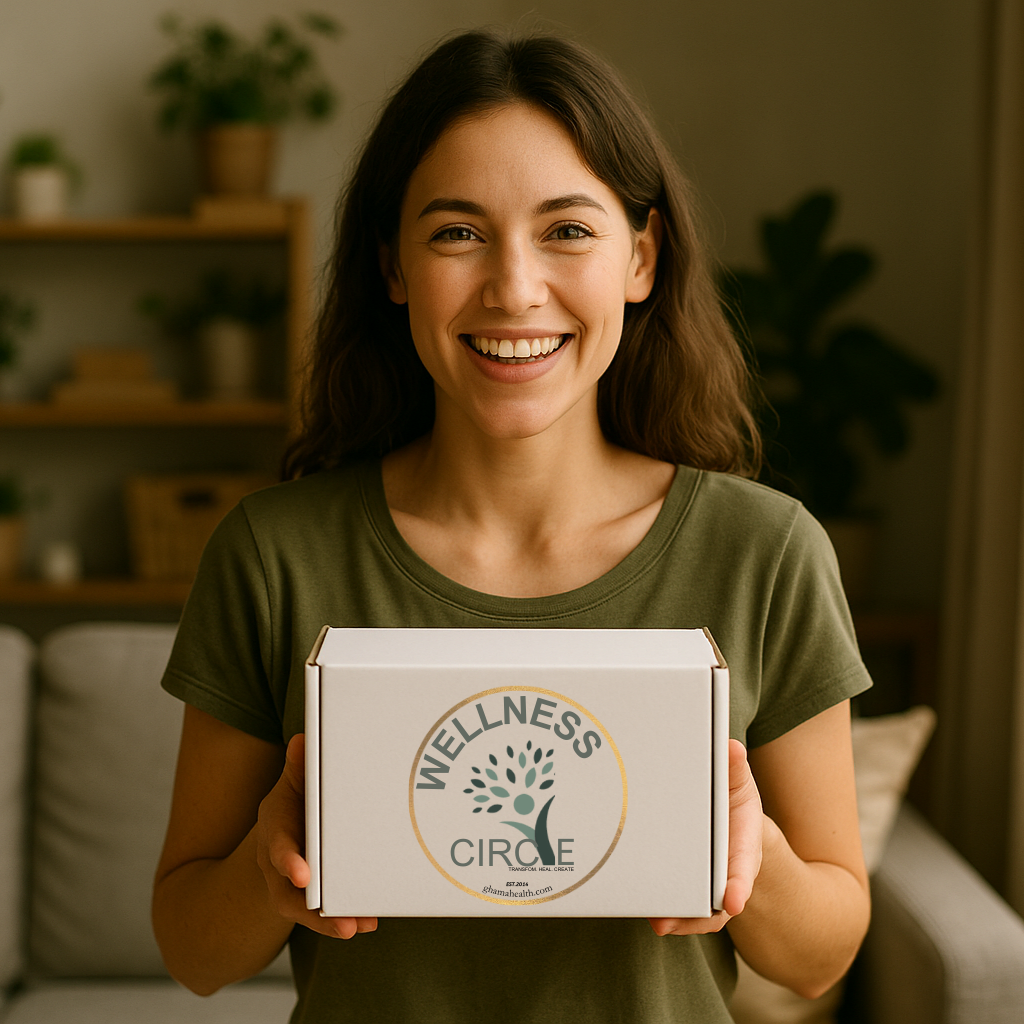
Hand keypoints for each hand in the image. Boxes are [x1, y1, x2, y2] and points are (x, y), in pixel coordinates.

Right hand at [255, 733, 377, 939]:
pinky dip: (342, 918)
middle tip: (343, 923)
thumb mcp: (296, 779)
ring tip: (360, 926)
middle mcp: (278, 863)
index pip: (278, 849)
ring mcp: (293, 884)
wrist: (286, 823)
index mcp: (274, 829)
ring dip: (332, 921)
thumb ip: (299, 765)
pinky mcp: (311, 895)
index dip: (289, 862)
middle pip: (289, 895)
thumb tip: (303, 740)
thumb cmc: (296, 799)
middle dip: (314, 911)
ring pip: (306, 911)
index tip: (303, 875)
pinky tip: (367, 920)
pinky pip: (323, 912)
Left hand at [648, 739, 762, 936]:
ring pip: (699, 911)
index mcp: (743, 846)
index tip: (734, 900)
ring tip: (659, 922)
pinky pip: (681, 906)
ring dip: (680, 919)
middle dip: (700, 914)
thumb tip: (732, 747)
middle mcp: (727, 872)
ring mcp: (707, 884)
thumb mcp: (737, 783)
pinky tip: (649, 914)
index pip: (742, 868)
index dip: (738, 885)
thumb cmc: (731, 803)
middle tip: (674, 920)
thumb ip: (734, 768)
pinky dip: (669, 913)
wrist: (727, 821)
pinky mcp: (686, 886)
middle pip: (718, 901)